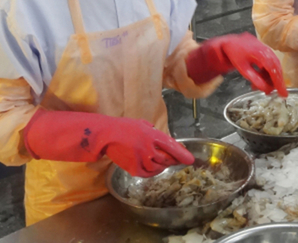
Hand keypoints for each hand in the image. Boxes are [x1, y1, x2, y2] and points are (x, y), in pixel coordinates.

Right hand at [23, 110, 193, 177]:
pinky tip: (150, 168)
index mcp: (152, 135)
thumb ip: (153, 131)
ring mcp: (141, 158)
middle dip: (172, 160)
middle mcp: (148, 147)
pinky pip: (147, 174)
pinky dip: (151, 172)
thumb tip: (163, 136)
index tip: (190, 160)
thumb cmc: (125, 127)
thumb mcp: (142, 124)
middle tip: (174, 160)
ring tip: (158, 161)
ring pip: (158, 168)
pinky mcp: (133, 167)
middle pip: (166, 159)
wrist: (106, 135)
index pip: (171, 146)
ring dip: (161, 166)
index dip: (182, 154)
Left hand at [186, 33, 286, 96]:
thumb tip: (266, 89)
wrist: (230, 42)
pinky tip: (260, 79)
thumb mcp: (243, 69)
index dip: (279, 83)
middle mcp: (267, 51)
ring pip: (274, 67)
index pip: (274, 71)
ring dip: (270, 78)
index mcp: (262, 54)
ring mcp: (267, 50)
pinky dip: (267, 73)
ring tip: (261, 88)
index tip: (283, 94)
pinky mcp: (266, 51)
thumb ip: (255, 79)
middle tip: (275, 94)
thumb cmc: (235, 54)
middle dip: (276, 82)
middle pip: (276, 69)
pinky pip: (270, 64)